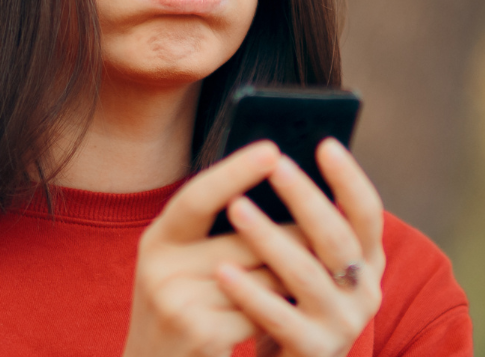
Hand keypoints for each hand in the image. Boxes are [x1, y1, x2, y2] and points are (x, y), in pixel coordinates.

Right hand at [125, 142, 292, 356]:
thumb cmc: (183, 312)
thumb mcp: (183, 268)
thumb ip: (215, 237)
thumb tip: (286, 202)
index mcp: (156, 241)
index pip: (197, 197)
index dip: (235, 172)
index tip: (273, 150)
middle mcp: (160, 268)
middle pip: (245, 238)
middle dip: (290, 236)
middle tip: (327, 226)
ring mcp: (179, 303)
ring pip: (262, 275)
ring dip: (290, 278)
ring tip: (306, 277)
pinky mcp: (202, 334)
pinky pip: (262, 310)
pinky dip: (278, 311)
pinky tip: (284, 316)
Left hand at [218, 139, 383, 356]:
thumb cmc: (293, 306)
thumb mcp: (310, 265)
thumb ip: (305, 230)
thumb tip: (273, 163)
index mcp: (367, 263)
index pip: (369, 214)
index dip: (350, 179)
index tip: (326, 144)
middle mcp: (364, 293)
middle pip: (338, 239)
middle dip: (306, 199)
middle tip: (276, 166)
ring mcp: (342, 324)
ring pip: (306, 274)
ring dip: (270, 237)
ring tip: (237, 207)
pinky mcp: (315, 351)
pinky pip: (279, 317)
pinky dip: (250, 291)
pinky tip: (222, 270)